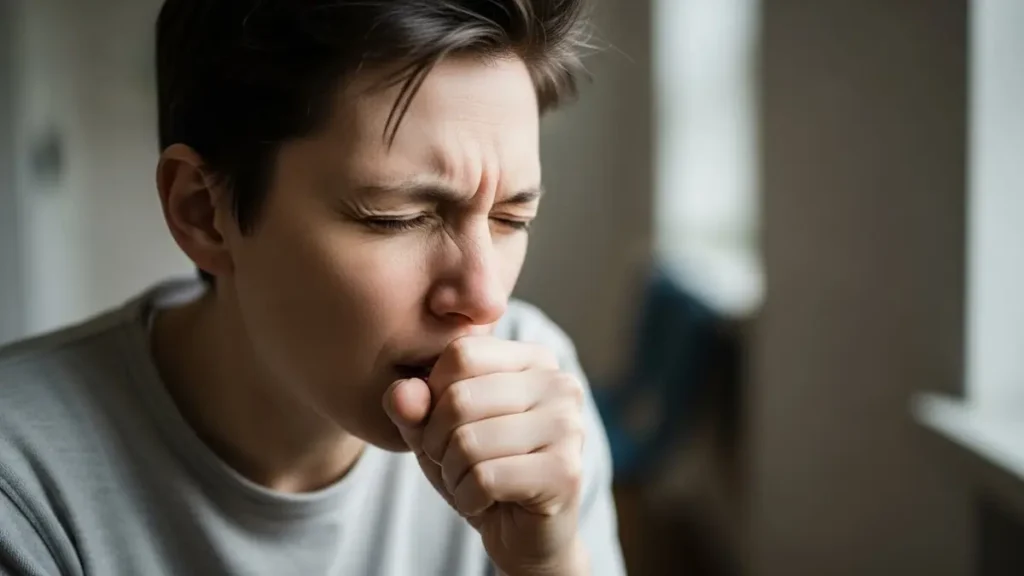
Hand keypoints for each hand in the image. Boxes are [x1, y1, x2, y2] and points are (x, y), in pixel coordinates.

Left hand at [383, 336, 588, 575]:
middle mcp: (560, 384)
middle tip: (453, 462)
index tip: (444, 425)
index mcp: (534, 359)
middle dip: (437, 441)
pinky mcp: (564, 471)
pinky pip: (485, 478)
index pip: (461, 354)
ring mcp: (568, 427)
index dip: (434, 395)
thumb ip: (412, 405)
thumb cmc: (481, 468)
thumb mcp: (435, 430)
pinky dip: (467, 498)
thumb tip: (401, 394)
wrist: (525, 534)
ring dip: (452, 474)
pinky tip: (484, 502)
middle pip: (460, 398)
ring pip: (468, 441)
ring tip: (470, 482)